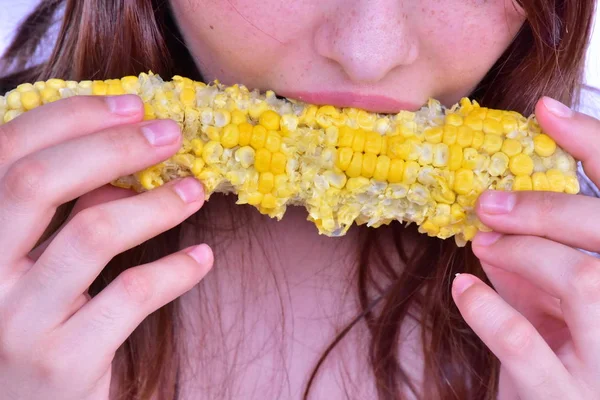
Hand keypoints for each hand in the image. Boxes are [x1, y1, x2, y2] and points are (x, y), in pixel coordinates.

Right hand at [0, 95, 212, 399]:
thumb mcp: (35, 265)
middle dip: (113, 146)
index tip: (133, 104)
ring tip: (197, 190)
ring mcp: (14, 322)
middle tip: (171, 135)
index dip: (72, 117)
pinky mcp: (61, 362)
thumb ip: (62, 216)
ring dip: (156, 203)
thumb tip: (122, 168)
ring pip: (92, 233)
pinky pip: (131, 294)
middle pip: (37, 182)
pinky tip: (202, 259)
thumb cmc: (38, 327)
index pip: (7, 151)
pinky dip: (176, 269)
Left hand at [452, 97, 599, 399]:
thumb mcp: (557, 312)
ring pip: (582, 277)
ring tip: (484, 244)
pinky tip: (464, 289)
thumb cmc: (567, 368)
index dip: (596, 144)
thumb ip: (538, 267)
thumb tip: (498, 220)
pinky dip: (487, 307)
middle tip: (488, 204)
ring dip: (522, 252)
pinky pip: (525, 342)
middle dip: (543, 208)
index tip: (546, 111)